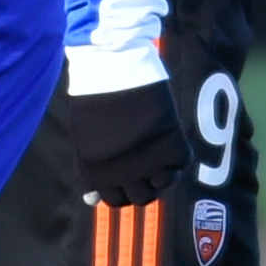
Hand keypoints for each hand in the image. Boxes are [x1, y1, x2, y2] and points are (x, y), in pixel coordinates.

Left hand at [67, 79, 191, 206]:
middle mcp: (122, 173)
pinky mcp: (170, 144)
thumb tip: (90, 201)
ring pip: (161, 186)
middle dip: (143, 184)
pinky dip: (178, 157)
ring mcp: (148, 160)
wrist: (111, 63)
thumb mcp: (84, 139)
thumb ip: (90, 171)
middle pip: (140, 197)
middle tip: (147, 164)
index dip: (123, 190)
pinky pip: (181, 164)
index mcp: (96, 172)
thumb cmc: (94, 95)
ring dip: (163, 175)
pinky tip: (171, 142)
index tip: (128, 176)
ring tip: (160, 154)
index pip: (114, 200)